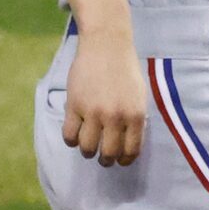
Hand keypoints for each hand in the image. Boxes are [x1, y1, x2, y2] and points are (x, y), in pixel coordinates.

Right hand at [63, 27, 145, 165]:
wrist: (107, 48)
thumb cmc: (126, 71)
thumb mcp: (139, 96)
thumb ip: (135, 119)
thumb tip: (128, 141)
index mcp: (135, 116)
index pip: (131, 149)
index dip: (125, 160)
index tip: (120, 161)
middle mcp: (115, 117)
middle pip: (108, 152)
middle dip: (105, 160)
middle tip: (102, 159)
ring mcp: (93, 112)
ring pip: (86, 146)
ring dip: (87, 151)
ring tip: (87, 148)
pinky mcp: (74, 105)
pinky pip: (69, 134)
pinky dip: (70, 140)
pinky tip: (74, 137)